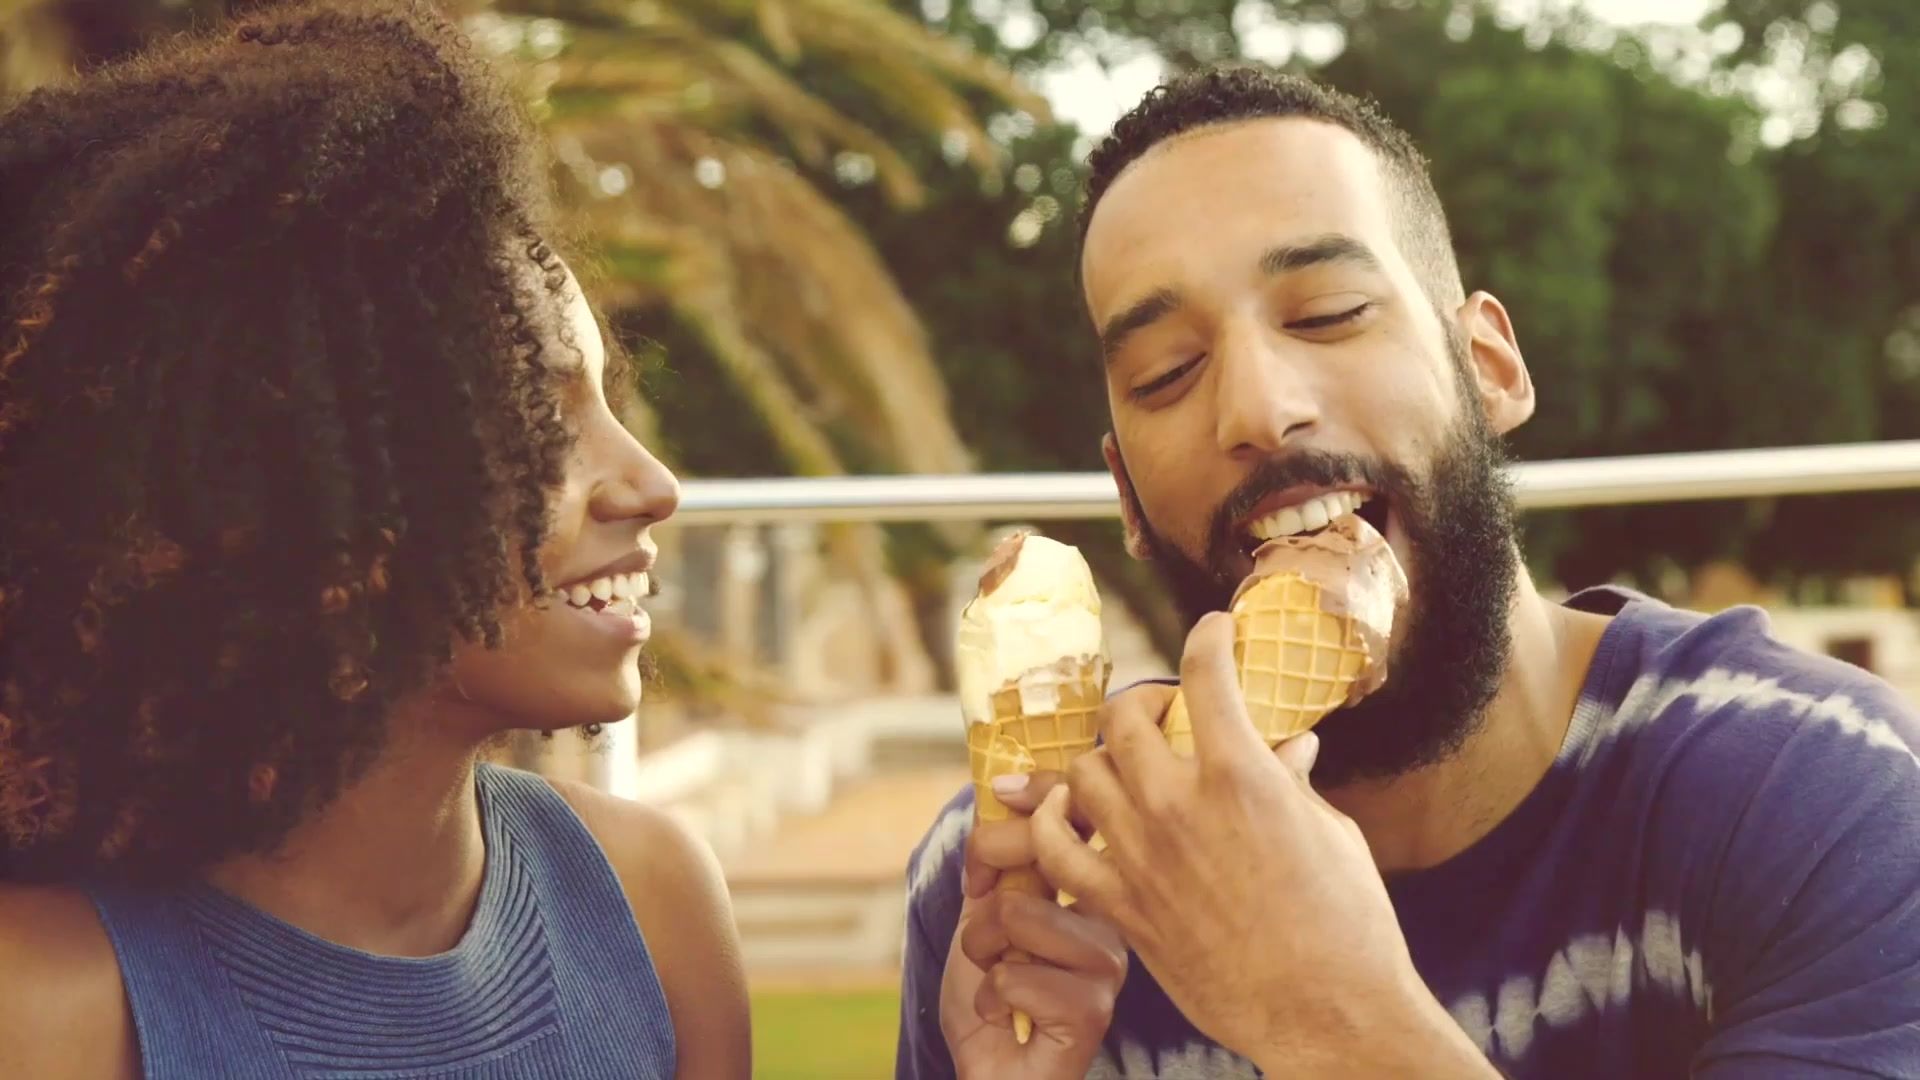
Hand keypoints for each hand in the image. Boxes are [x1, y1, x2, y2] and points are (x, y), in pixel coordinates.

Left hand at [941, 774, 1127, 1079]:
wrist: (993, 1072)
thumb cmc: (992, 996)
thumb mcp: (985, 914)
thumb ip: (1000, 861)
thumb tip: (997, 786)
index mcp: (1092, 889)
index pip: (1074, 816)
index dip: (1028, 807)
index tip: (992, 831)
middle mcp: (1111, 919)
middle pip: (1039, 856)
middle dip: (985, 901)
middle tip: (984, 942)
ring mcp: (1107, 965)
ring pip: (1020, 915)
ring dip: (984, 954)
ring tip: (997, 981)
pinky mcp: (1093, 1010)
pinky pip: (1016, 975)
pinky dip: (990, 1000)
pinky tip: (1009, 1019)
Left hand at [1030, 613, 1494, 1077]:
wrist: (1325, 1012)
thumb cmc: (1347, 924)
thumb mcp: (1331, 834)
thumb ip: (1293, 783)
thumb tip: (1292, 747)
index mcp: (1240, 774)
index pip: (1204, 673)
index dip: (1206, 637)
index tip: (1211, 631)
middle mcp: (1179, 803)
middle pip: (1123, 719)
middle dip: (1142, 703)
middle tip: (1163, 713)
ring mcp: (1141, 855)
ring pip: (1082, 774)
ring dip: (1099, 761)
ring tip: (1120, 767)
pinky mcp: (1120, 906)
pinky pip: (1054, 851)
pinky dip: (1051, 826)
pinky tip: (1068, 818)